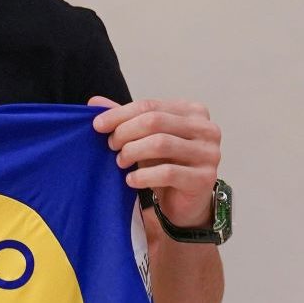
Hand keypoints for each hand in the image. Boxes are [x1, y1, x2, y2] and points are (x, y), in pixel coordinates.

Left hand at [89, 96, 221, 227]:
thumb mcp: (143, 137)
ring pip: (161, 143)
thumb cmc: (164, 163)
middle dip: (125, 132)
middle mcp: (206, 128)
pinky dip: (143, 175)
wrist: (184, 201)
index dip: (120, 114)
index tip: (97, 125)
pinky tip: (131, 180)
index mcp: (193, 111)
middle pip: (155, 121)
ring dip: (133, 152)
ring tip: (120, 162)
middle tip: (110, 145)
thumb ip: (123, 118)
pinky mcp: (205, 178)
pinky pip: (168, 172)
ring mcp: (209, 153)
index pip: (150, 105)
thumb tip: (94, 102)